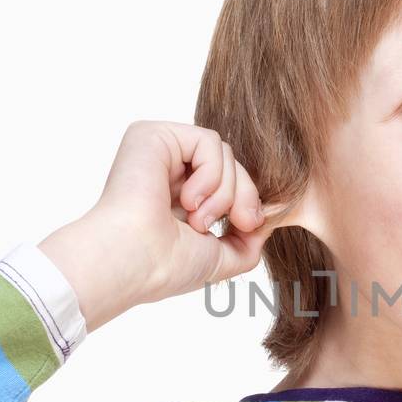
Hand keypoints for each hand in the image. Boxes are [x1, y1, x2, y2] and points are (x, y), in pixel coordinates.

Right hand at [41, 120, 291, 329]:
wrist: (136, 261)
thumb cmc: (166, 266)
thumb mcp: (220, 257)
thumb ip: (246, 240)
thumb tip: (265, 220)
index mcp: (177, 195)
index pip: (229, 181)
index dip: (247, 201)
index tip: (249, 226)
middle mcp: (167, 170)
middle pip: (232, 164)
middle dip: (245, 196)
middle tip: (240, 223)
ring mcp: (160, 152)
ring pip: (224, 153)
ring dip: (224, 192)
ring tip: (198, 220)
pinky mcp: (153, 135)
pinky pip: (209, 142)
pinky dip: (210, 175)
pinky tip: (187, 200)